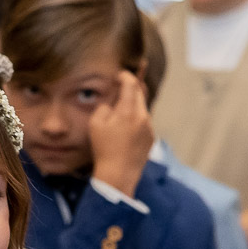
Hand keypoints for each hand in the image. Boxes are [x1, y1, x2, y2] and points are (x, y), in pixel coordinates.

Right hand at [88, 70, 154, 198]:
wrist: (118, 174)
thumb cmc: (104, 149)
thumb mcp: (96, 124)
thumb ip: (105, 107)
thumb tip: (112, 103)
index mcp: (128, 110)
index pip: (131, 84)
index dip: (125, 76)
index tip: (120, 74)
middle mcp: (143, 116)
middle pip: (140, 93)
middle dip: (132, 86)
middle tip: (124, 83)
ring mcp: (149, 127)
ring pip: (142, 108)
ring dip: (134, 104)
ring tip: (123, 108)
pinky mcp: (151, 138)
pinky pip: (144, 122)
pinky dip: (137, 119)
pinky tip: (126, 128)